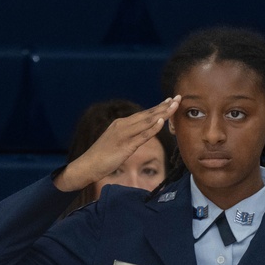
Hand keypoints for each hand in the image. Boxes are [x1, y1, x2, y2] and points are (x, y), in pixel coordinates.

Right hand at [55, 96, 179, 192]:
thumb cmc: (101, 158)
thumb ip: (129, 138)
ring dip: (162, 113)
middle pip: (147, 114)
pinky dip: (152, 128)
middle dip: (164, 106)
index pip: (143, 114)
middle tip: (178, 98)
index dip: (158, 107)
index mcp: (121, 124)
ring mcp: (124, 135)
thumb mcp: (117, 144)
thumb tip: (140, 137)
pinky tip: (161, 122)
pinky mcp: (124, 146)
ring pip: (146, 122)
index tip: (170, 101)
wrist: (87, 165)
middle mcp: (123, 125)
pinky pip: (141, 136)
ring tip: (174, 106)